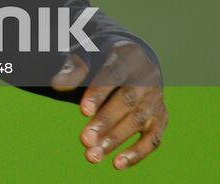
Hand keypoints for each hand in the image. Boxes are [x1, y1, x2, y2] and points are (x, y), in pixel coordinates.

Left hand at [52, 42, 166, 169]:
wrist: (131, 61)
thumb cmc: (101, 59)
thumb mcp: (87, 56)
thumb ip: (73, 69)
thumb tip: (57, 85)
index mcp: (128, 55)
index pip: (113, 74)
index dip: (99, 93)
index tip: (83, 111)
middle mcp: (147, 77)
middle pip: (127, 100)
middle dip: (105, 122)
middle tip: (84, 140)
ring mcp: (157, 98)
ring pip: (139, 121)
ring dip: (115, 139)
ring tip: (93, 155)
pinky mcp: (161, 117)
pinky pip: (153, 138)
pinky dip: (137, 153)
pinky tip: (118, 164)